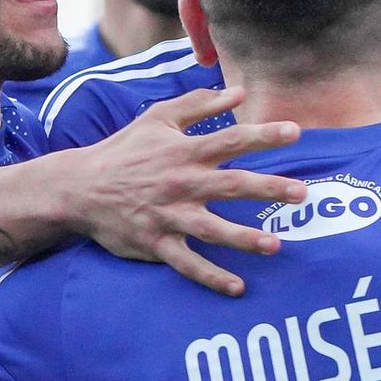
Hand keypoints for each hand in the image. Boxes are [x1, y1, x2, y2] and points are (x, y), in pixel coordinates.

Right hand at [61, 87, 307, 296]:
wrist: (79, 188)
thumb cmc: (124, 150)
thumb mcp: (157, 118)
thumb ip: (199, 104)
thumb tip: (239, 92)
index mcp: (184, 152)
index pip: (230, 140)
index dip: (263, 135)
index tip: (295, 133)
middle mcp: (181, 184)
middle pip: (231, 185)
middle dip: (268, 189)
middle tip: (301, 193)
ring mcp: (169, 216)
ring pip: (213, 229)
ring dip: (245, 238)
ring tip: (275, 245)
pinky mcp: (156, 243)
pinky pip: (187, 264)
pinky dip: (211, 277)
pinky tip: (237, 287)